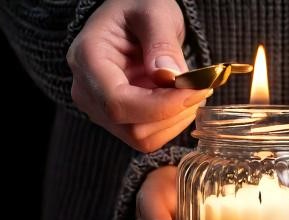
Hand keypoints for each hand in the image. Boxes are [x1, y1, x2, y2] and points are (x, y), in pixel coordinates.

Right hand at [67, 0, 211, 152]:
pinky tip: (182, 99)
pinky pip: (149, 136)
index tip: (195, 90)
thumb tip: (170, 76)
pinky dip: (173, 123)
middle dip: (174, 113)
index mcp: (88, 59)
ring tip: (192, 90)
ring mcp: (101, 110)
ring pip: (143, 138)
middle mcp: (88, 91)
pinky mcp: (120, 120)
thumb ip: (161, 42)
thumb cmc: (138, 7)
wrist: (132, 18)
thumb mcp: (154, 11)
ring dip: (177, 120)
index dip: (161, 106)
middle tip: (200, 87)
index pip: (118, 103)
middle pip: (132, 128)